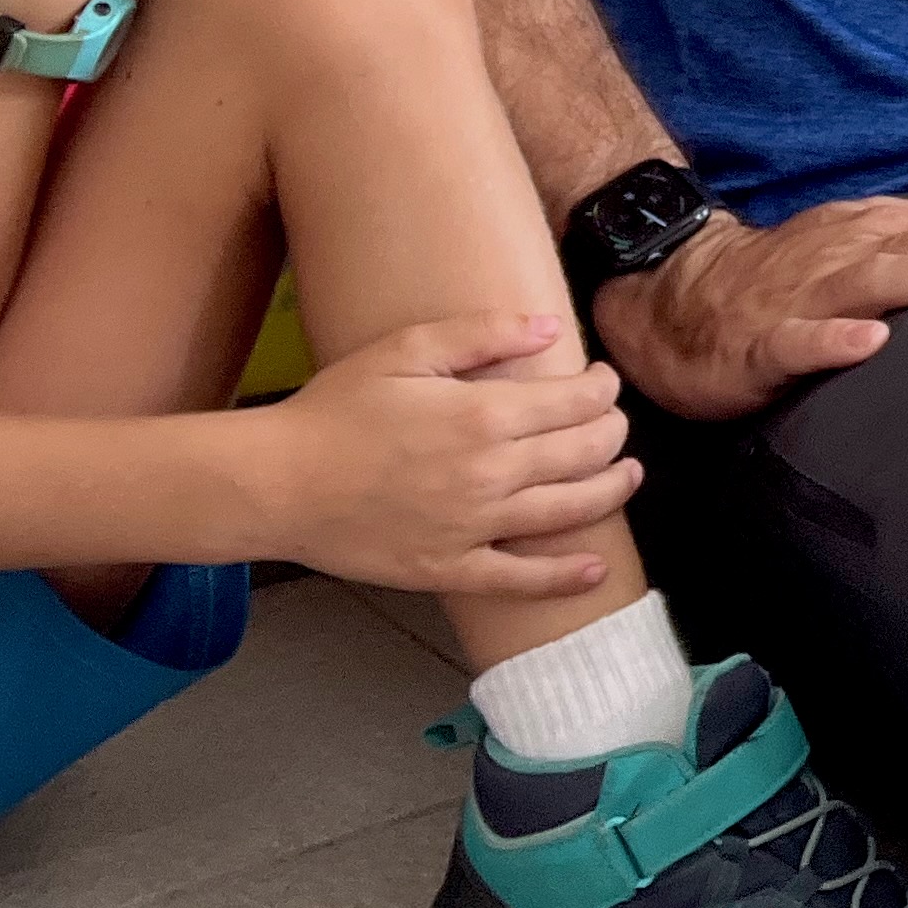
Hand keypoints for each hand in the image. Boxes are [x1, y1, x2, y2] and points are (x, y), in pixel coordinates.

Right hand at [244, 312, 639, 595]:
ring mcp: (474, 527)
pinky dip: (565, 577)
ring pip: (569, 510)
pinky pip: (521, 579)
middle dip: (613, 433)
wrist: (278, 483)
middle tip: (614, 422)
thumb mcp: (406, 350)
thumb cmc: (337, 409)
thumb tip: (551, 327)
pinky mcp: (450, 569)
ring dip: (611, 490)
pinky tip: (595, 568)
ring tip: (629, 475)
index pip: (577, 402)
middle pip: (584, 453)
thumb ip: (483, 333)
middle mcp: (491, 474)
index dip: (603, 388)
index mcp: (485, 416)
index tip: (603, 380)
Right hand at [595, 196, 907, 419]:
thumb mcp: (868, 254)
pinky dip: (834, 339)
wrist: (675, 295)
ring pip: (881, 279)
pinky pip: (798, 338)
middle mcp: (853, 249)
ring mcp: (806, 293)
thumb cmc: (791, 282)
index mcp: (884, 231)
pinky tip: (869, 345)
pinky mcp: (759, 340)